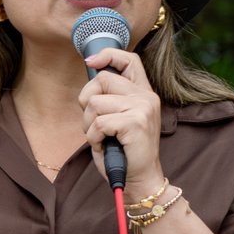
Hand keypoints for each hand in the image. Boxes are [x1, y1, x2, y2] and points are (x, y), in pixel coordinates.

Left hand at [78, 48, 164, 196]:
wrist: (138, 179)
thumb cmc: (122, 149)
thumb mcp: (117, 116)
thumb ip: (110, 95)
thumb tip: (90, 67)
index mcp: (143, 93)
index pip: (129, 59)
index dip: (108, 55)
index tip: (90, 62)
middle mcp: (146, 97)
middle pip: (101, 80)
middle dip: (87, 102)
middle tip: (97, 124)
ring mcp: (143, 108)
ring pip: (94, 102)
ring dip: (89, 124)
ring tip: (103, 137)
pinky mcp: (135, 122)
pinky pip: (98, 122)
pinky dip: (94, 137)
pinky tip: (105, 145)